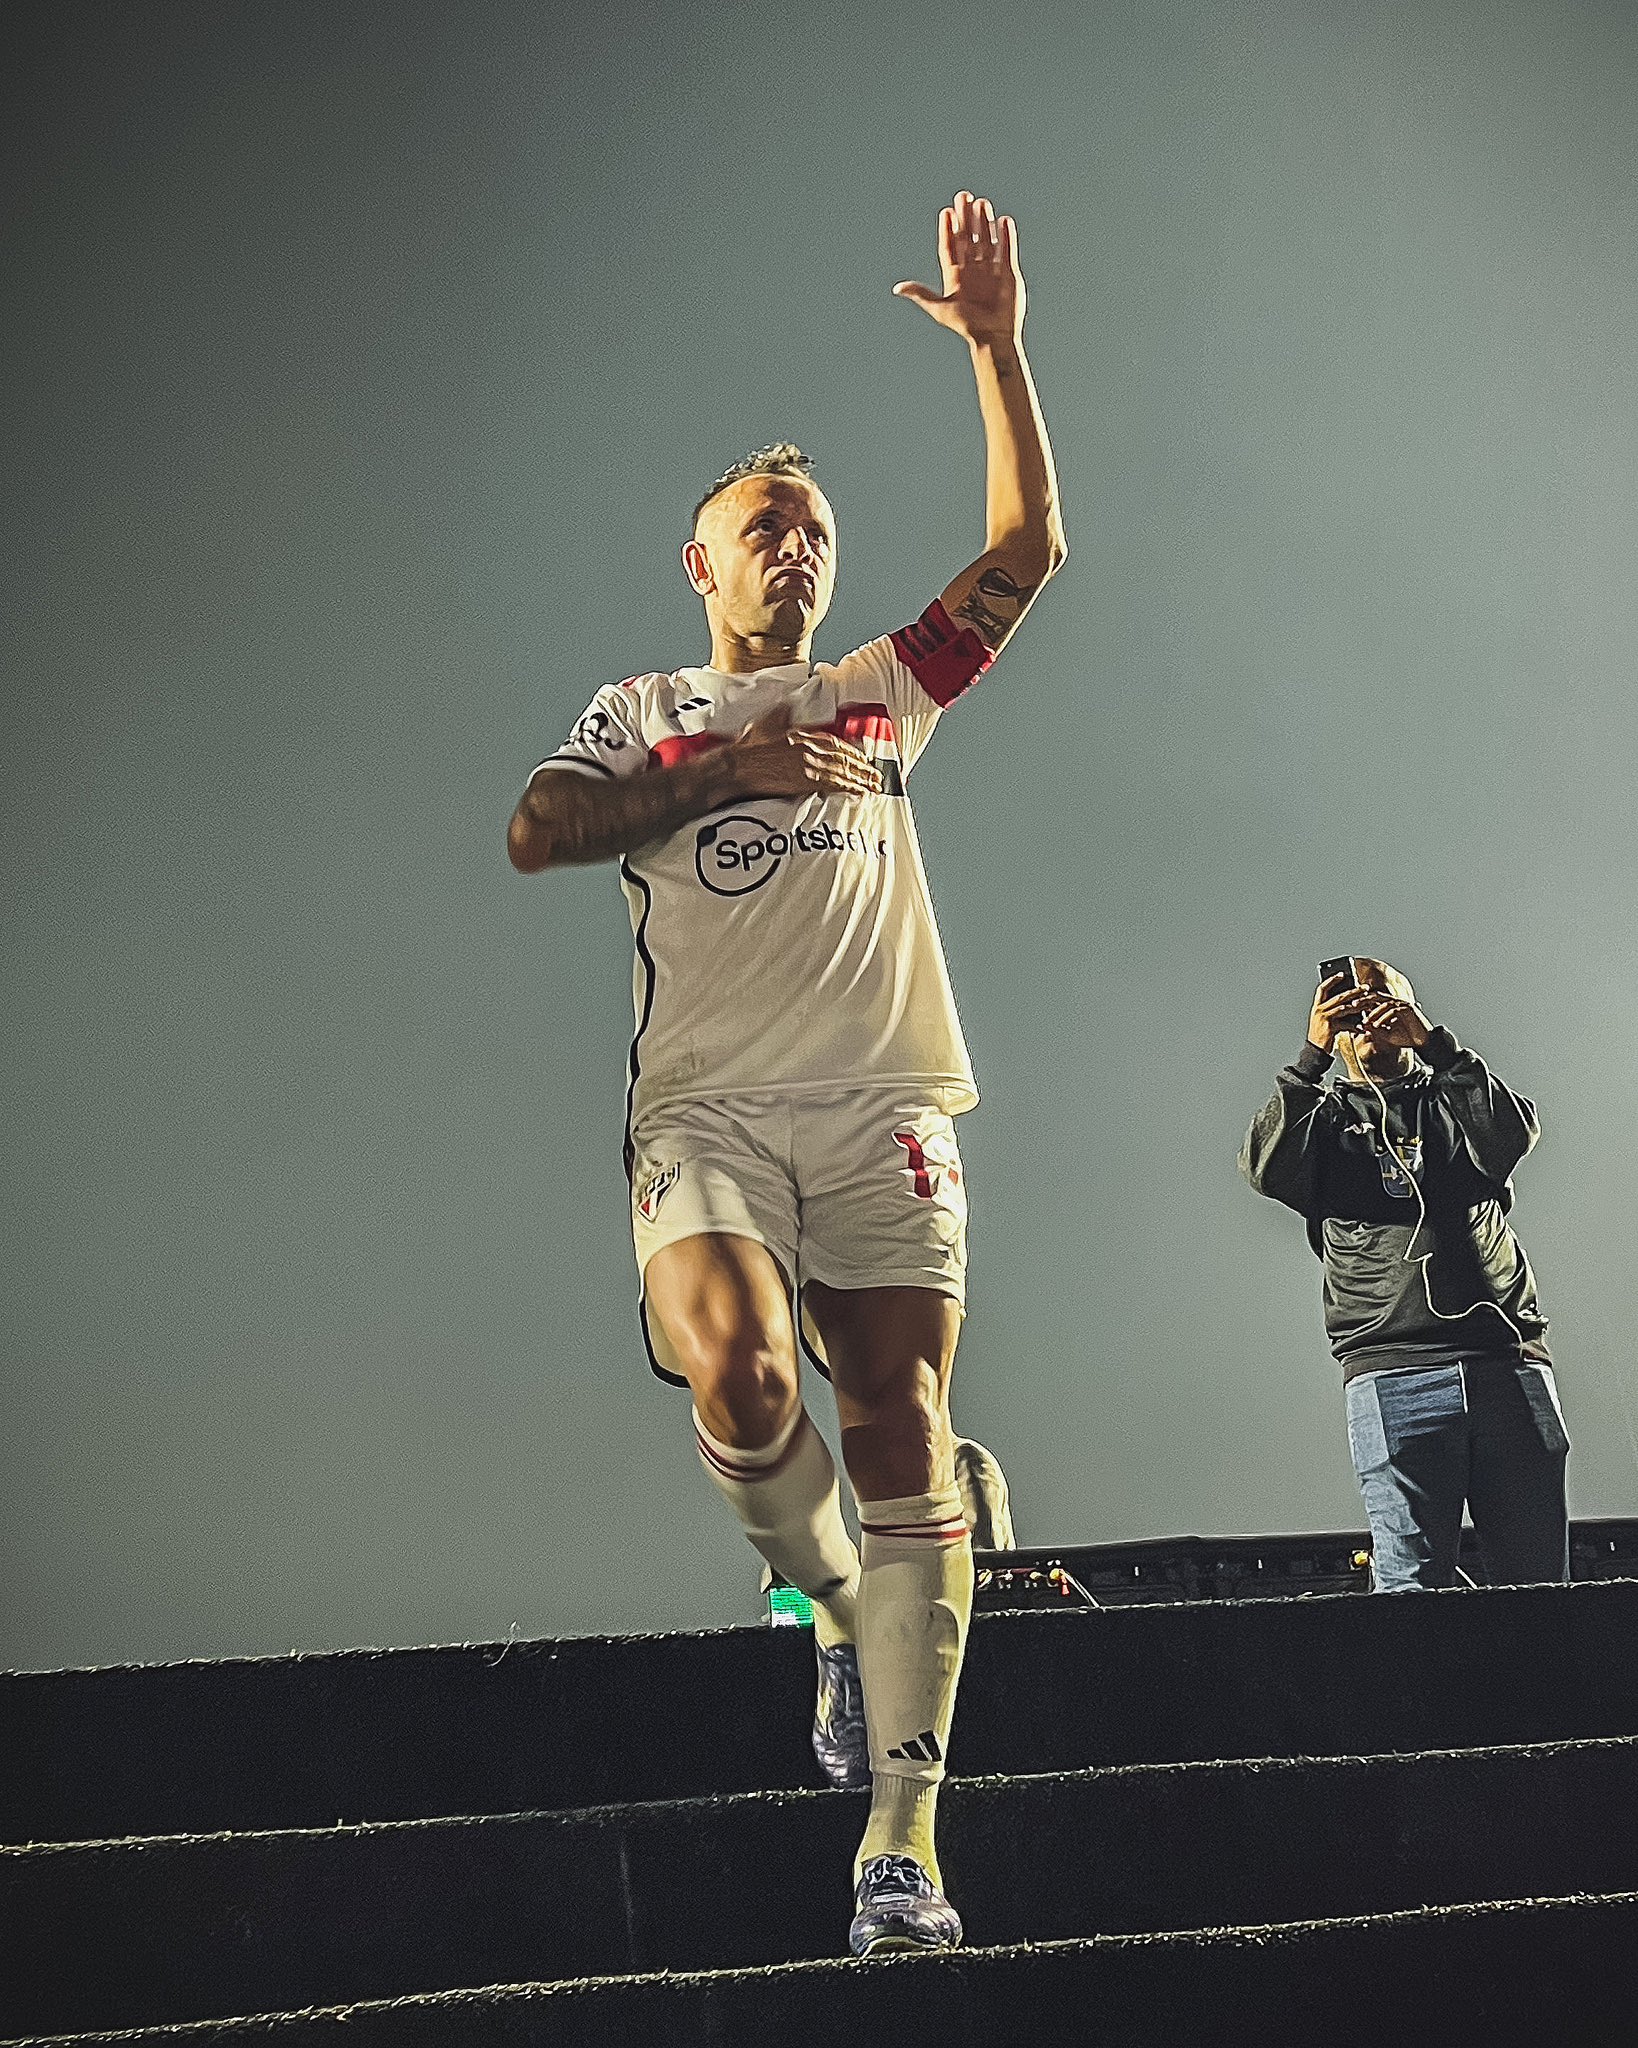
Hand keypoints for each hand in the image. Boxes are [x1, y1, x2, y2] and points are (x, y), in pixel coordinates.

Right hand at [721, 704, 882, 801]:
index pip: (834, 742)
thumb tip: (788, 704)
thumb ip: (781, 714)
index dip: (850, 751)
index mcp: (803, 735)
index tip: (862, 758)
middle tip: (877, 775)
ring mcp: (809, 765)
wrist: (737, 766)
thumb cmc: (748, 747)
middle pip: (843, 758)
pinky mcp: (805, 781)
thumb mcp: (765, 722)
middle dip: (862, 767)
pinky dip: (849, 789)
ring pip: (842, 772)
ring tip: (874, 786)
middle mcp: (810, 749)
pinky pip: (834, 785)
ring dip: (861, 779)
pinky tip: (859, 793)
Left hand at [894, 191, 1023, 347]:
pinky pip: (1007, 250)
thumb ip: (920, 294)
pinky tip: (1004, 220)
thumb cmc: (966, 325)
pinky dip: (1006, 236)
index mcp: (955, 276)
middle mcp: (972, 270)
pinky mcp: (1008, 273)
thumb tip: (897, 288)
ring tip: (982, 204)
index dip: (947, 229)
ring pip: (987, 240)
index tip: (946, 212)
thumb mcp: (940, 309)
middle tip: (964, 196)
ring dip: (984, 222)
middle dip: (966, 218)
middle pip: (968, 238)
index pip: (949, 246)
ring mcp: (990, 270)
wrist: (993, 337)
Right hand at [1307, 973, 1366, 1053]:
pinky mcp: (1330, 1028)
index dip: (1332, 980)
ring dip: (1359, 1006)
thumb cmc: (1323, 1035)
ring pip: (1345, 1008)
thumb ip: (1334, 1010)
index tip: (1342, 974)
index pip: (1322, 989)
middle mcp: (1319, 1010)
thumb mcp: (1325, 1020)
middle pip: (1339, 996)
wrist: (1315, 1051)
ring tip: (1369, 1005)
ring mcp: (1324, 1018)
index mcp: (1317, 1007)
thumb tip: (1352, 1002)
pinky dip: (1356, 1027)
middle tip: (1366, 988)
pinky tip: (1364, 1029)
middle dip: (1354, 991)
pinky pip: (1347, 1024)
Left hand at [1353, 995, 1431, 1050]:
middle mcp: (1395, 1002)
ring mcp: (1403, 1004)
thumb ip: (1375, 1029)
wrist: (1424, 1042)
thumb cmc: (1405, 1038)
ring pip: (1384, 1003)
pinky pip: (1394, 1011)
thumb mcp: (1386, 1034)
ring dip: (1373, 1012)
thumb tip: (1361, 1027)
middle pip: (1376, 996)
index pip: (1372, 1000)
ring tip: (1364, 1021)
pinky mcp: (1409, 1009)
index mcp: (1389, 1005)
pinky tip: (1377, 1025)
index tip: (1347, 1008)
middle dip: (1364, 1000)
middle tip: (1352, 1006)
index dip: (1360, 1002)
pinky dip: (1384, 1018)